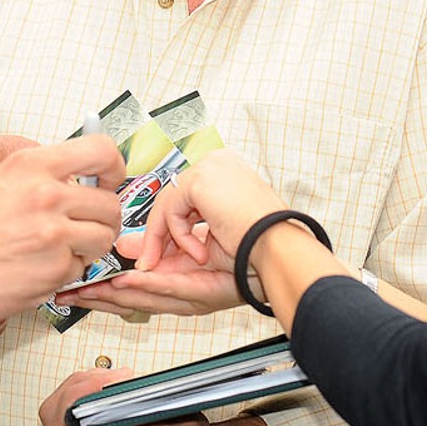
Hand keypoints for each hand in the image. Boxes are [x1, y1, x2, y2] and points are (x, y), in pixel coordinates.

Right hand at [0, 135, 125, 327]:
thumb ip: (38, 173)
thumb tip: (77, 176)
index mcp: (32, 166)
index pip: (101, 153)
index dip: (115, 168)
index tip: (110, 180)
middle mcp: (47, 196)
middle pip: (111, 205)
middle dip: (103, 219)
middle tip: (85, 226)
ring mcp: (53, 236)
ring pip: (103, 240)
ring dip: (87, 248)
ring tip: (57, 250)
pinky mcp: (53, 272)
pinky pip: (79, 270)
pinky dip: (64, 273)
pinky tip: (36, 269)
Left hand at [38, 368, 219, 425]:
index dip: (75, 397)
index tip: (102, 382)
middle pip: (56, 416)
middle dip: (79, 387)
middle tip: (110, 377)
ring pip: (62, 411)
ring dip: (84, 387)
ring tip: (114, 380)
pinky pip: (73, 415)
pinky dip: (88, 393)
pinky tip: (109, 388)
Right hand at [54, 231, 240, 315]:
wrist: (275, 245)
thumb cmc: (243, 229)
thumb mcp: (187, 224)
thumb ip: (155, 236)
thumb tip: (125, 244)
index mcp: (173, 276)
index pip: (129, 284)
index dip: (99, 286)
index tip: (72, 287)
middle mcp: (177, 291)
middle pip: (127, 298)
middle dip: (94, 298)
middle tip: (65, 296)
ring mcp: (189, 296)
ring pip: (140, 298)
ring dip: (110, 297)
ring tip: (83, 295)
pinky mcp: (202, 293)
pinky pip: (167, 290)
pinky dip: (143, 287)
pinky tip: (122, 284)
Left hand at [137, 150, 287, 272]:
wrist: (279, 247)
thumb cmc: (262, 244)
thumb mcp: (217, 234)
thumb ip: (187, 229)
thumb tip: (147, 238)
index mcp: (227, 172)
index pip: (188, 194)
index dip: (176, 225)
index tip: (163, 250)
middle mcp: (217, 163)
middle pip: (175, 196)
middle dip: (162, 232)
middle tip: (152, 260)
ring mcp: (208, 166)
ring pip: (168, 202)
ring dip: (167, 238)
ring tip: (186, 262)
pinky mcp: (199, 179)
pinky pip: (170, 209)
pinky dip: (179, 236)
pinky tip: (200, 253)